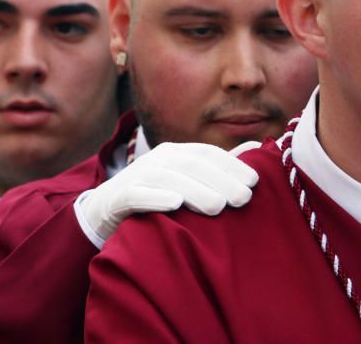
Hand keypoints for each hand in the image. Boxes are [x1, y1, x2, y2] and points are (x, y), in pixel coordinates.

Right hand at [78, 141, 259, 244]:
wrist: (103, 213)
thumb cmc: (157, 199)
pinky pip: (137, 194)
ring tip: (218, 207)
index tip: (254, 182)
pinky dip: (156, 198)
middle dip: (220, 180)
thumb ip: (220, 167)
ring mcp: (137, 175)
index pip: (208, 154)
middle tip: (243, 199)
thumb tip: (257, 147)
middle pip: (192, 165)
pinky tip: (174, 205)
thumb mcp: (188, 182)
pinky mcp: (119, 196)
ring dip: (195, 190)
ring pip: (168, 178)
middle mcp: (158, 159)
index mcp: (177, 154)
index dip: (232, 165)